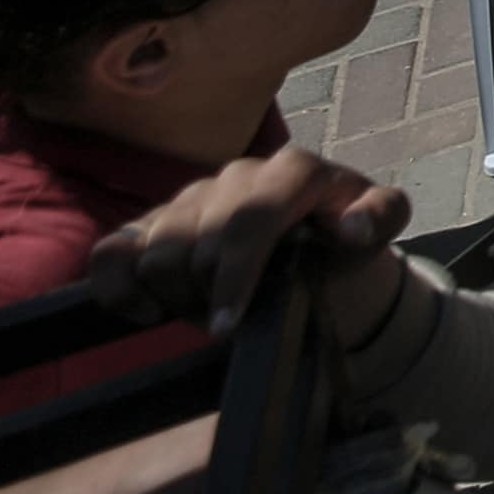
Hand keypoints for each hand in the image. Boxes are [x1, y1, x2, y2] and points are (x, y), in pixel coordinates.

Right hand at [82, 146, 411, 333]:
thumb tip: (352, 226)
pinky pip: (111, 251)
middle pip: (197, 242)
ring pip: (156, 250)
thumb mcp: (378, 225)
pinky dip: (119, 286)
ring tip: (207, 312)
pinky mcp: (150, 221)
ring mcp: (190, 196)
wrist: (314, 245)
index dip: (235, 273)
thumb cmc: (342, 236)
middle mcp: (237, 175)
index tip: (228, 324)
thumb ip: (381, 216)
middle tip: (230, 322)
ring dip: (176, 296)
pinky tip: (148, 312)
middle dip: (209, 294)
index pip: (251, 217)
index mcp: (292, 170)